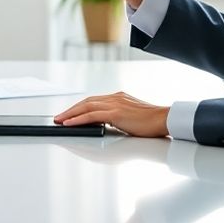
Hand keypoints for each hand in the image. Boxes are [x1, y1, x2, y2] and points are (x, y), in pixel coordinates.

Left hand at [54, 91, 169, 137]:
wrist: (164, 119)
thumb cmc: (152, 122)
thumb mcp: (131, 117)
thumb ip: (118, 117)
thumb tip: (104, 125)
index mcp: (118, 97)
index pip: (93, 101)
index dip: (79, 107)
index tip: (69, 113)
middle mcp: (114, 98)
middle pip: (86, 102)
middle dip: (70, 110)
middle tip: (58, 117)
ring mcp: (115, 104)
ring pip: (86, 107)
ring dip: (70, 114)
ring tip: (59, 121)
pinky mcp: (115, 113)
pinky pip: (91, 116)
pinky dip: (78, 119)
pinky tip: (69, 124)